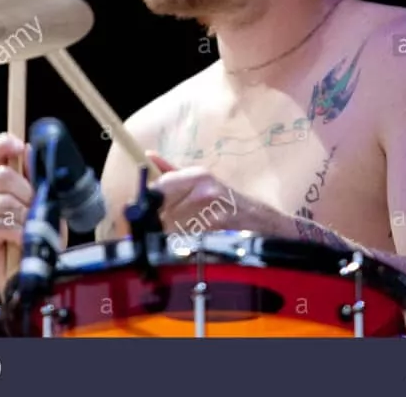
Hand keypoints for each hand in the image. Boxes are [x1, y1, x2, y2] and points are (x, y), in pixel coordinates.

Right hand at [0, 133, 32, 296]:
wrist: (40, 272)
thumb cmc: (44, 237)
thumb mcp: (50, 203)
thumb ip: (39, 178)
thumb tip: (30, 151)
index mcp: (6, 182)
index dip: (2, 145)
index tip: (18, 147)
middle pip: (0, 176)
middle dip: (26, 191)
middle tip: (38, 208)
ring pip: (1, 201)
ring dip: (25, 216)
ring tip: (34, 229)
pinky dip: (16, 231)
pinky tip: (24, 240)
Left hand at [147, 152, 286, 236]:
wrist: (262, 223)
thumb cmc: (226, 200)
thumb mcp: (202, 180)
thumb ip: (172, 171)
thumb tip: (148, 157)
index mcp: (198, 176)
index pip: (158, 188)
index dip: (147, 205)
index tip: (143, 214)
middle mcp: (205, 192)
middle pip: (162, 212)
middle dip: (155, 224)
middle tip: (156, 230)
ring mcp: (212, 215)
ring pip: (171, 231)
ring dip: (167, 238)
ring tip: (176, 237)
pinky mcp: (217, 237)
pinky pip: (186, 244)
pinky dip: (181, 247)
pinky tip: (188, 245)